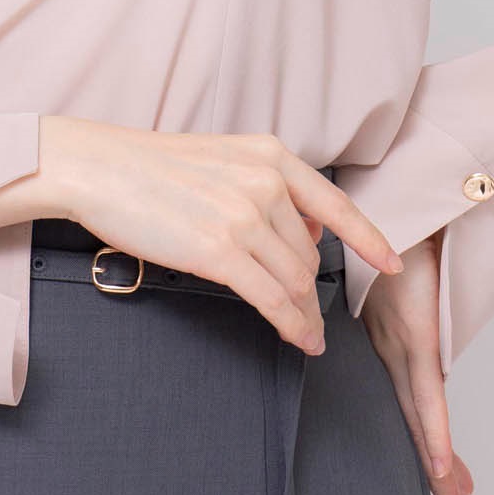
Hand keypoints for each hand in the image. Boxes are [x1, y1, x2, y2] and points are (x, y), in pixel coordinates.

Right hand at [51, 121, 405, 355]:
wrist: (101, 166)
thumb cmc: (151, 166)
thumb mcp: (222, 159)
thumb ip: (267, 186)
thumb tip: (306, 230)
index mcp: (269, 156)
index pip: (335, 204)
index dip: (370, 238)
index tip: (392, 264)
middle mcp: (265, 183)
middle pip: (310, 253)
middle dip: (312, 288)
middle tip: (310, 316)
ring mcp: (244, 216)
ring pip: (296, 280)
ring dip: (305, 313)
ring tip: (306, 333)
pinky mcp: (220, 251)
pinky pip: (273, 299)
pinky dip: (292, 325)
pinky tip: (298, 339)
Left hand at [361, 229, 474, 494]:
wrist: (410, 200)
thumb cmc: (402, 223)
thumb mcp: (401, 262)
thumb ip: (402, 279)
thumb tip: (405, 282)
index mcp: (388, 328)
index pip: (409, 390)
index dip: (423, 428)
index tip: (438, 463)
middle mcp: (394, 342)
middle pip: (416, 411)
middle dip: (434, 458)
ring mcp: (404, 341)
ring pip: (421, 414)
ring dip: (437, 459)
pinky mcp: (416, 335)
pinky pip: (428, 393)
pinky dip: (434, 431)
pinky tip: (440, 464)